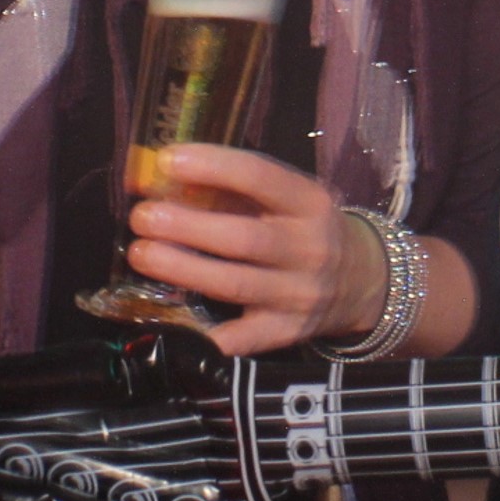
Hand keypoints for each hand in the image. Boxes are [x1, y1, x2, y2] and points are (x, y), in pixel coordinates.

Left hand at [124, 144, 475, 357]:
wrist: (358, 281)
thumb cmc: (302, 227)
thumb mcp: (284, 198)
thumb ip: (229, 187)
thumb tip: (156, 177)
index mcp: (309, 202)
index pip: (261, 177)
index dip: (212, 167)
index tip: (167, 161)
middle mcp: (310, 249)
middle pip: (244, 238)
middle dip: (187, 226)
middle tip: (142, 217)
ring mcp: (298, 296)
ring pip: (235, 285)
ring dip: (182, 269)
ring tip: (141, 254)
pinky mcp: (285, 333)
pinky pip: (239, 339)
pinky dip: (202, 334)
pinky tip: (165, 319)